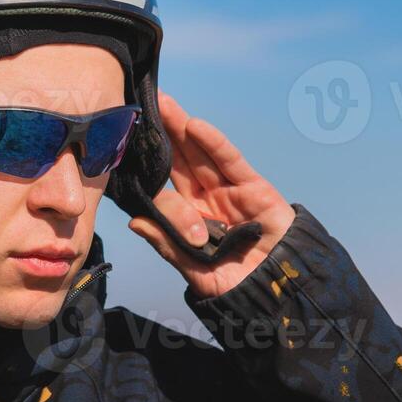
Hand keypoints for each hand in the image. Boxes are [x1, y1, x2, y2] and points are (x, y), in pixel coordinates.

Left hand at [127, 90, 295, 299]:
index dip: (148, 167)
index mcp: (191, 217)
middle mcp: (208, 199)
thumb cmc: (237, 285)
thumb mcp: (195, 269)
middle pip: (181, 161)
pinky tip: (195, 126)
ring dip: (183, 129)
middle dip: (163, 135)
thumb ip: (168, 244)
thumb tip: (135, 222)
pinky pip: (231, 162)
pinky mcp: (255, 188)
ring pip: (203, 155)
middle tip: (142, 108)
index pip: (165, 187)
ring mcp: (230, 191)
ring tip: (163, 106)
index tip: (124, 146)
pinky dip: (214, 143)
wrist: (277, 295)